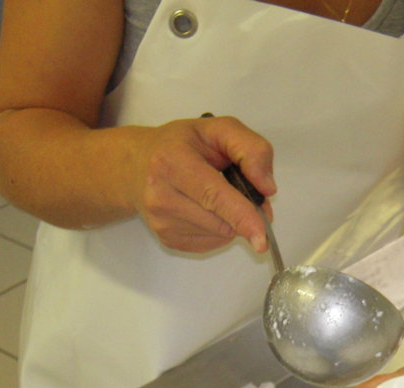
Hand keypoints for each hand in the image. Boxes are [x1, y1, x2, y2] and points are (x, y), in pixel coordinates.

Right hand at [132, 115, 275, 252]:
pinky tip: (203, 209)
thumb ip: (250, 148)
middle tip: (239, 189)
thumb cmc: (181, 144)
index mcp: (173, 162)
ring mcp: (162, 222)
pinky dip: (218, 229)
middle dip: (243, 211)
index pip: (213, 195)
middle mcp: (162, 196)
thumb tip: (267, 188)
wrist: (136, 165)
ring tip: (212, 195)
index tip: (261, 237)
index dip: (241, 216)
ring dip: (230, 219)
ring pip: (220, 234)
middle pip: (222, 220)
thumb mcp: (217, 128)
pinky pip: (212, 243)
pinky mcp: (168, 240)